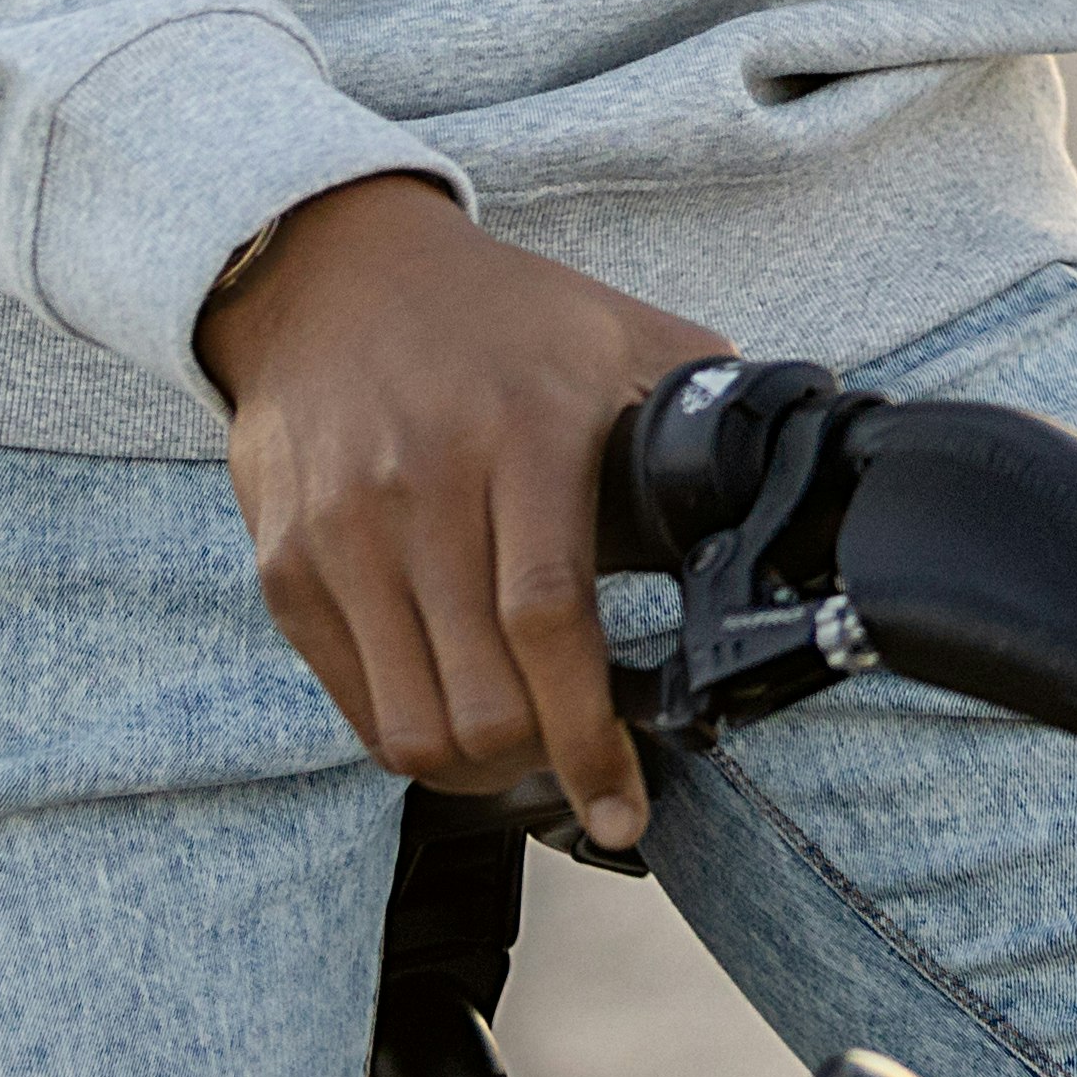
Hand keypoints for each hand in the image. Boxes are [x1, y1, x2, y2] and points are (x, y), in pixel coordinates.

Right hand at [198, 175, 728, 847]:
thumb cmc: (498, 315)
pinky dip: (408, 731)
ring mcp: (342, 533)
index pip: (551, 623)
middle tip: (578, 760)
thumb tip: (790, 476)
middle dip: (541, 761)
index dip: (589, 735)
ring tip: (518, 746)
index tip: (625, 804)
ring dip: (475, 766)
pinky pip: (351, 700)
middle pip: (479, 699)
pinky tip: (454, 709)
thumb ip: (706, 402)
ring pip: (409, 724)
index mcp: (521, 434)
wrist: (334, 272)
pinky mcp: (285, 565)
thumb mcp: (616, 332)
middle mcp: (421, 489)